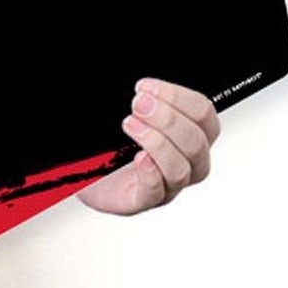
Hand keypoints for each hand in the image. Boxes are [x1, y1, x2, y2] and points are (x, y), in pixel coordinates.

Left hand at [76, 77, 220, 215]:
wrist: (83, 168)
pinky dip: (149, 172)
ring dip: (156, 142)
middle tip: (139, 104)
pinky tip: (137, 157)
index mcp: (188, 136)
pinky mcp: (140, 200)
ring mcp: (164, 185)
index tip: (146, 86)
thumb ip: (146, 99)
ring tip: (130, 124)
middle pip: (197, 144)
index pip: (204, 116)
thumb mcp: (135, 111)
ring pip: (180, 170)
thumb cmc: (112, 140)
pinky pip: (155, 192)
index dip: (179, 98)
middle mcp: (183, 164)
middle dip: (168, 118)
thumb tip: (144, 87)